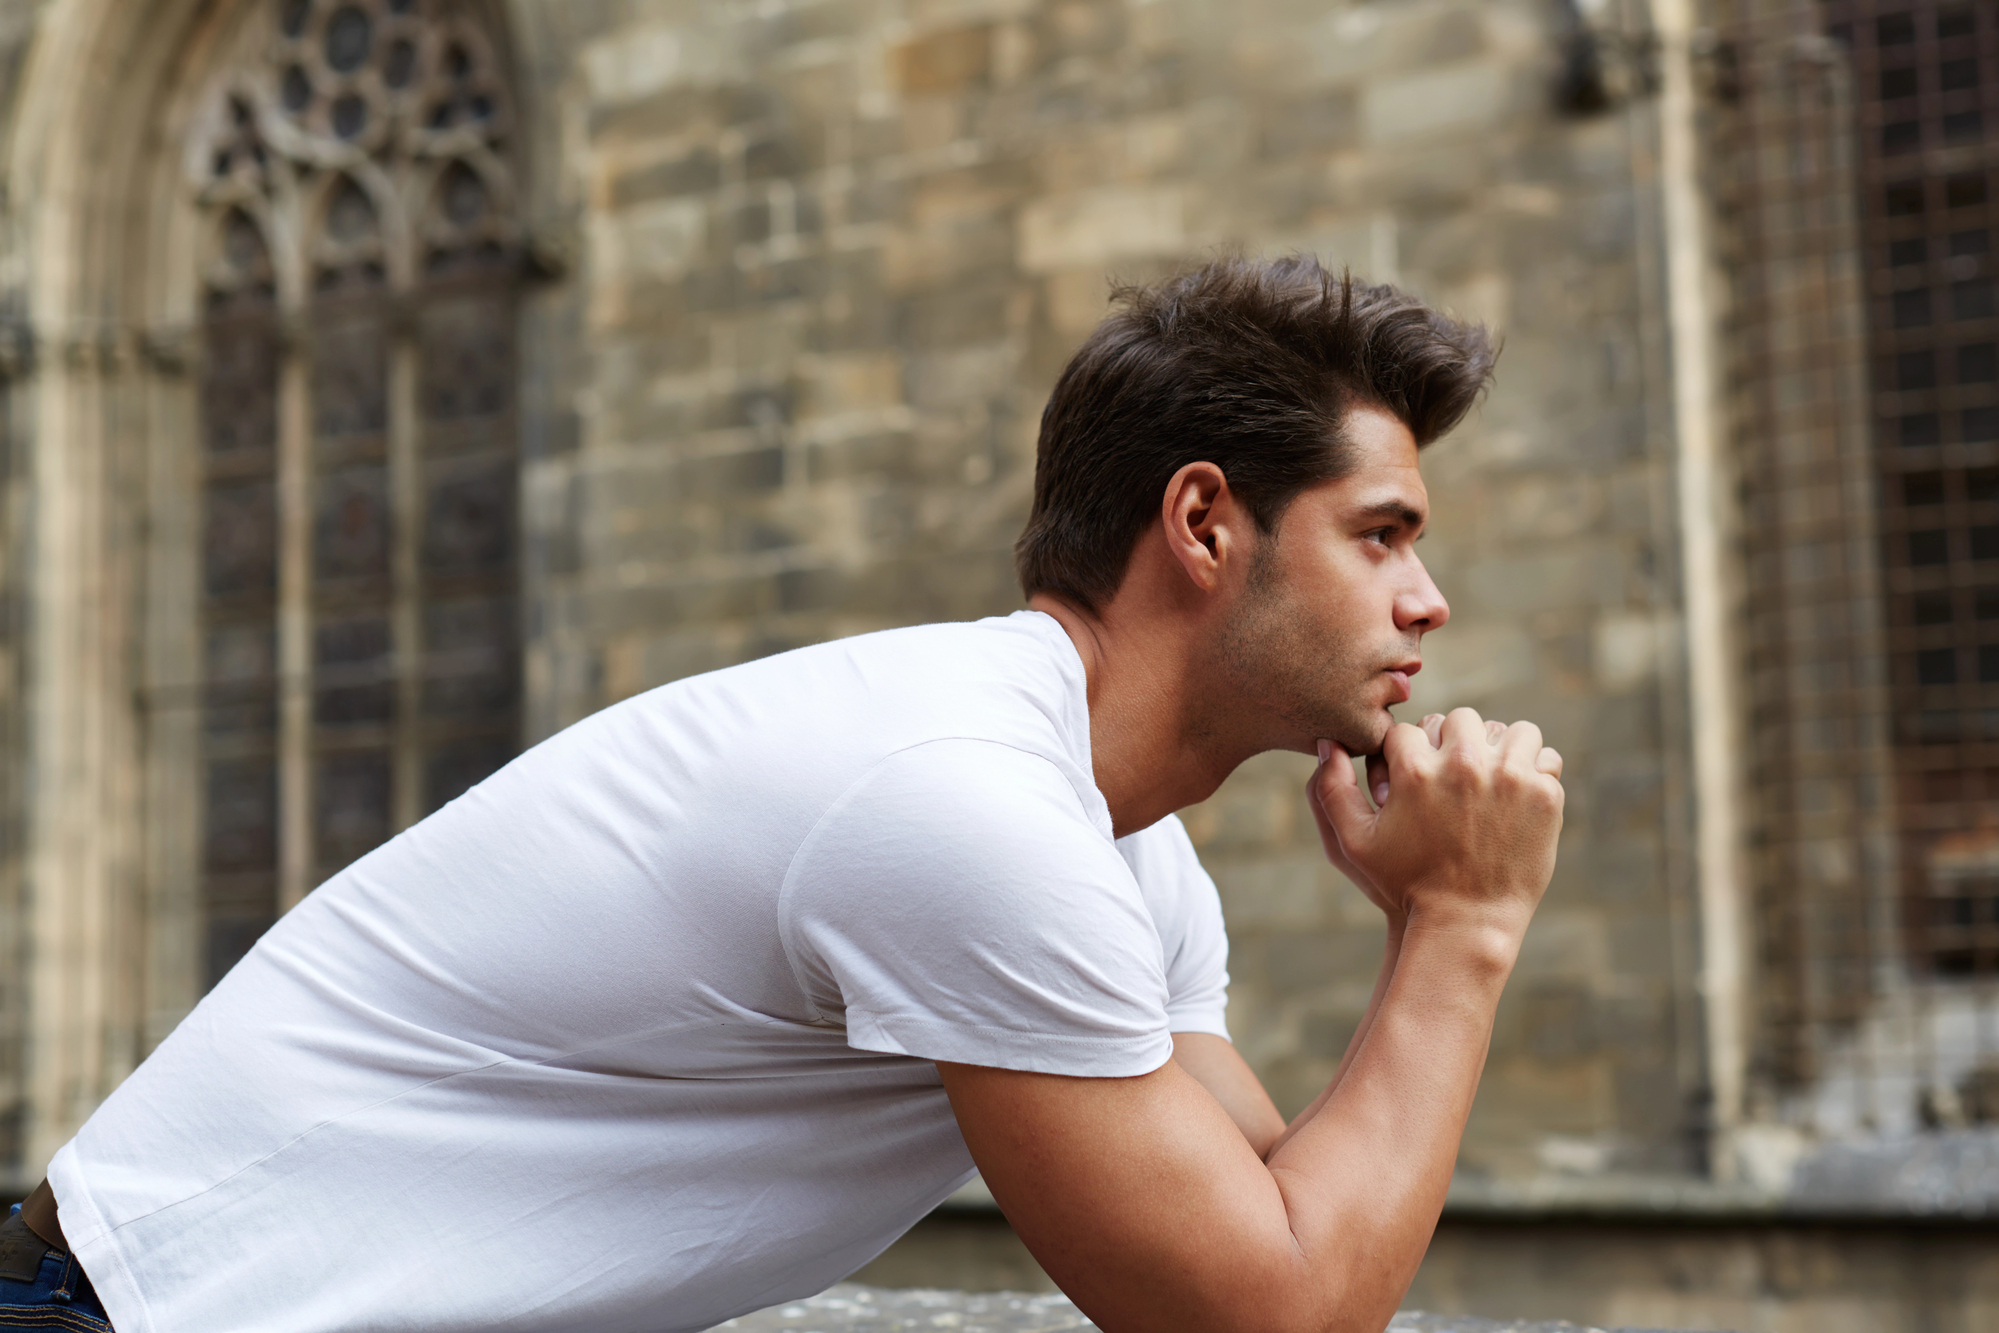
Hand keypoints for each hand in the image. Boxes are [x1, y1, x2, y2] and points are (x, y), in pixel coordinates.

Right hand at [1306, 707, 1563, 933]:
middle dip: (1453, 744)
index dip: (1408, 754)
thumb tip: (1330, 742)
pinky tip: (1517, 795)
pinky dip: (1534, 770)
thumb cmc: (1404, 885)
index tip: (1414, 780)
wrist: (1467, 924)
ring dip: (1498, 749)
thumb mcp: (1352, 843)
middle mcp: (1465, 765)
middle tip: (1452, 779)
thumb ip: (1331, 789)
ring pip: (1509, 729)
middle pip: (1460, 719)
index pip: (1411, 729)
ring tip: (1489, 780)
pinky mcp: (1544, 795)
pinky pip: (1544, 756)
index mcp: (1416, 770)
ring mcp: (1510, 777)